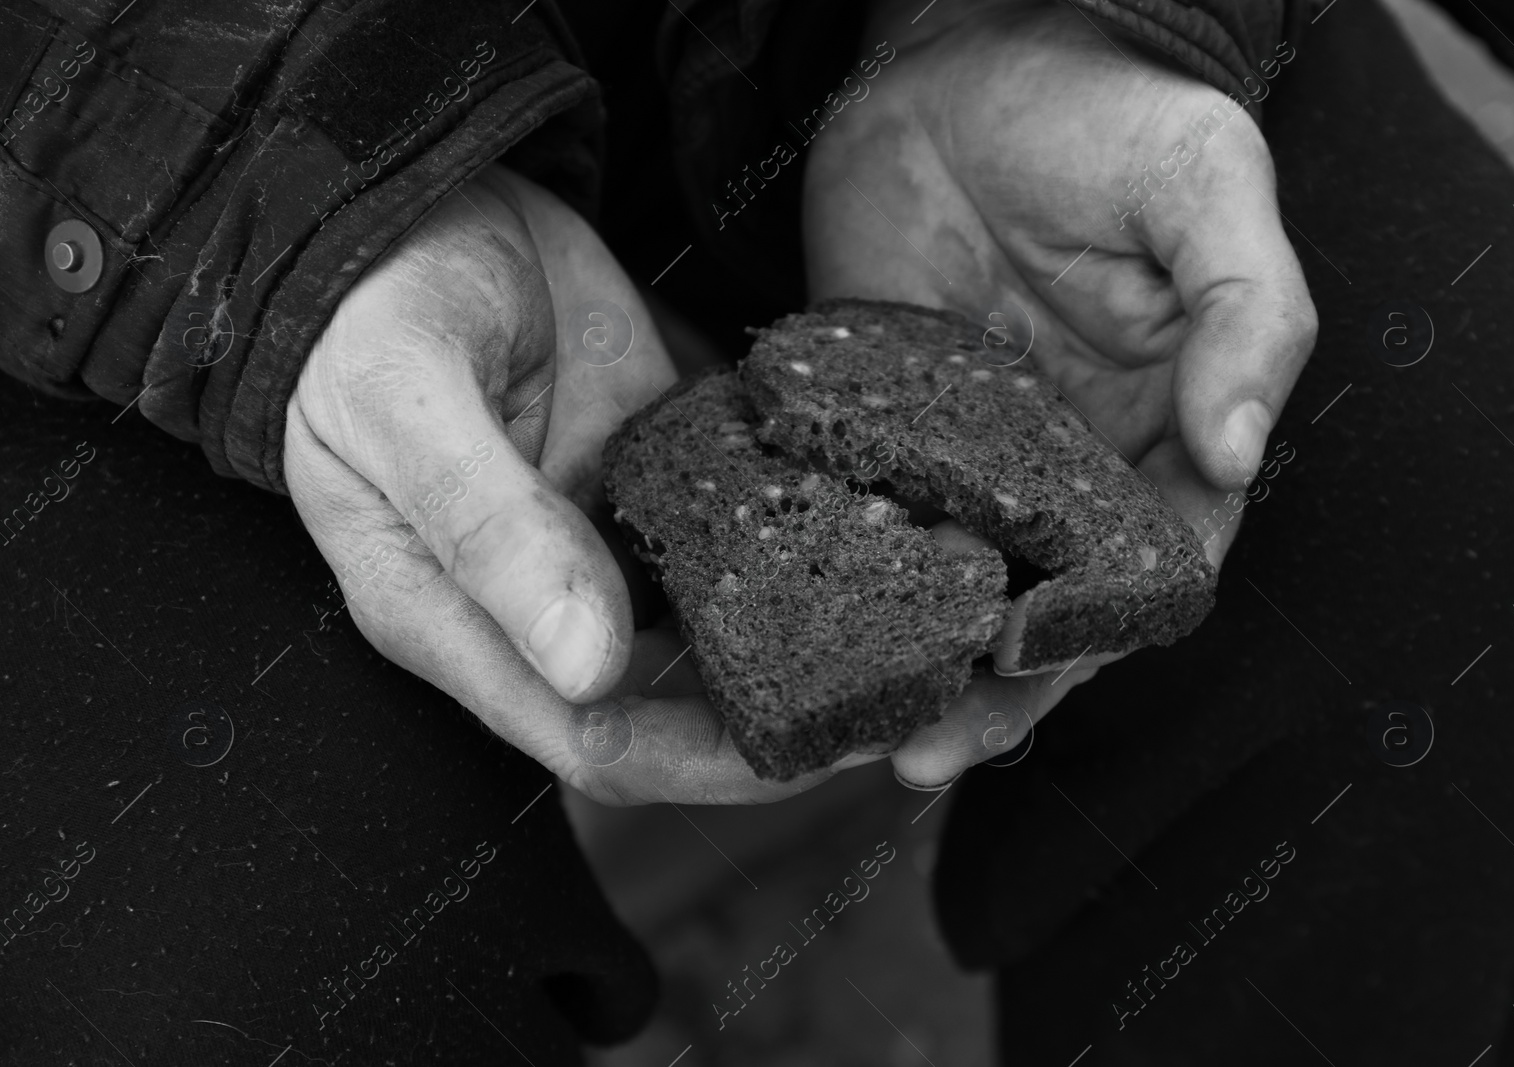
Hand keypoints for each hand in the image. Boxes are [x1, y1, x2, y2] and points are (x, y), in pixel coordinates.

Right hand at [285, 166, 863, 803]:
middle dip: (782, 725)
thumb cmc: (371, 305)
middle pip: (672, 715)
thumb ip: (488, 530)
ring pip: (720, 638)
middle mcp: (540, 609)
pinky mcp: (656, 487)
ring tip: (920, 640)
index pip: (590, 743)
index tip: (813, 751)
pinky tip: (880, 545)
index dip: (702, 764)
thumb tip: (586, 667)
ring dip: (811, 649)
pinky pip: (742, 541)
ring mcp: (605, 549)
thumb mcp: (404, 402)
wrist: (416, 207)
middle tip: (906, 707)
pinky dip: (806, 551)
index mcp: (457, 620)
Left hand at [804, 0, 1316, 785]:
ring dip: (900, 661)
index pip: (1147, 574)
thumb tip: (1241, 456)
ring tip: (844, 730)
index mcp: (1160, 438)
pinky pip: (852, 511)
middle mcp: (1062, 469)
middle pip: (1034, 613)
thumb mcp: (1206, 188)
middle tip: (917, 756)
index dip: (1098, 645)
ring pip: (939, 587)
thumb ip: (1246, 315)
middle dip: (986, 691)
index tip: (1030, 684)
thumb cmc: (1110, 113)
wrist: (970, 51)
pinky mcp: (873, 421)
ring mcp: (962, 454)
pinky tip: (782, 621)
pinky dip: (826, 573)